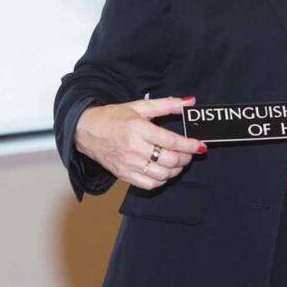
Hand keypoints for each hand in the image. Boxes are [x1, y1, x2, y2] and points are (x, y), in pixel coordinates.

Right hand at [74, 96, 205, 190]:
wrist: (86, 130)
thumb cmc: (113, 117)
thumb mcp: (140, 106)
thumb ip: (167, 104)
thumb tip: (189, 102)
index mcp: (139, 129)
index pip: (171, 141)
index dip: (190, 145)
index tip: (200, 146)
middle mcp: (134, 148)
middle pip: (169, 160)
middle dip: (185, 158)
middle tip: (190, 153)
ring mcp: (128, 164)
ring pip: (161, 174)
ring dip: (176, 170)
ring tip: (179, 161)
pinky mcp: (123, 175)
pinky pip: (149, 184)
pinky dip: (161, 180)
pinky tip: (164, 171)